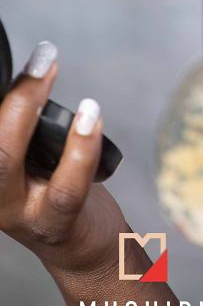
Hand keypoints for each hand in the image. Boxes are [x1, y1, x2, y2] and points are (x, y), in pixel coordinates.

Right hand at [0, 41, 127, 281]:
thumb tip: (33, 68)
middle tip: (41, 57)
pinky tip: (91, 116)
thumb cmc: (55, 188)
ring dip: (28, 109)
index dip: (0, 91)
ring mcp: (17, 212)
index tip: (27, 57)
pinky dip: (79, 149)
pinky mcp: (54, 223)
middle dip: (12, 96)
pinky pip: (64, 188)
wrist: (83, 249)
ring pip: (7, 161)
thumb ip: (24, 124)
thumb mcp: (31, 154)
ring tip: (51, 71)